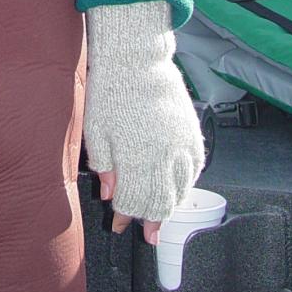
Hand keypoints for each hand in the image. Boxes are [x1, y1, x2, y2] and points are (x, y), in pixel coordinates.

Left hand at [83, 0, 204, 243]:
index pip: (134, 202)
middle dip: (151, 220)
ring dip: (171, 205)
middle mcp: (164, 156)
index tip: (118, 224)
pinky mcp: (192, 132)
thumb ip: (104, 166)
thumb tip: (110, 195)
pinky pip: (195, 168)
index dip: (125, 217)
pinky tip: (179, 188)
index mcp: (137, 158)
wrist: (136, 58)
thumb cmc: (110, 91)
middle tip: (146, 233)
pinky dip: (187, 183)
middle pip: (161, 201)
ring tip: (162, 216)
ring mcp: (181, 145)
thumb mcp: (96, 130)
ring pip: (182, 189)